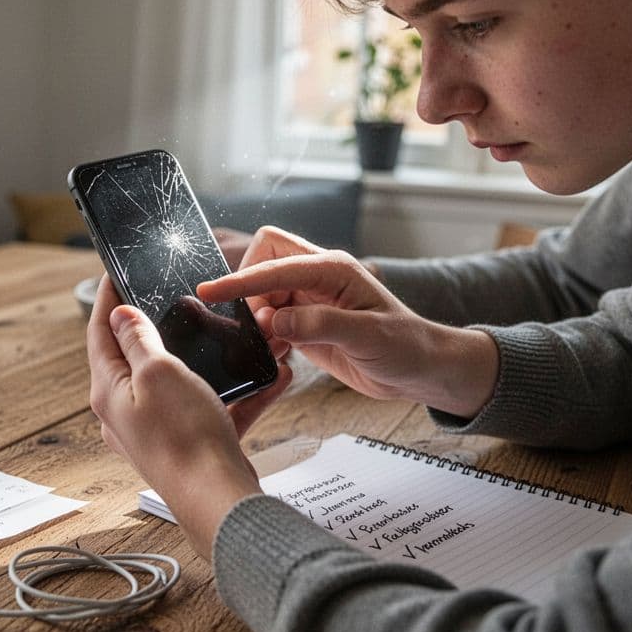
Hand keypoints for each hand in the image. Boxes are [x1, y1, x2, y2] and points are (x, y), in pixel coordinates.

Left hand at [86, 276, 292, 559]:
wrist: (218, 499)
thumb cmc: (184, 438)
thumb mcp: (158, 373)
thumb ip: (138, 339)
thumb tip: (119, 314)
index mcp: (110, 390)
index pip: (101, 333)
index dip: (107, 299)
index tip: (114, 271)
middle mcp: (128, 411)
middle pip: (140, 355)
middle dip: (164, 325)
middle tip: (174, 295)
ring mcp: (159, 429)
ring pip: (185, 380)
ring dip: (213, 357)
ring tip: (235, 334)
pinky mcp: (191, 442)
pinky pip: (216, 406)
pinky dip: (241, 391)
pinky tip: (271, 377)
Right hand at [198, 226, 497, 417]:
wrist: (421, 370)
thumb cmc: (405, 346)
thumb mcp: (367, 335)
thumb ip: (320, 326)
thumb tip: (275, 321)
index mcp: (332, 268)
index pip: (274, 264)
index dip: (240, 279)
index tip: (210, 292)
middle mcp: (317, 277)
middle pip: (262, 261)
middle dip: (249, 291)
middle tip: (261, 327)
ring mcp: (310, 300)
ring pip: (262, 293)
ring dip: (257, 317)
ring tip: (274, 345)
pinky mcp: (306, 322)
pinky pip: (270, 319)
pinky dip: (265, 335)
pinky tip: (278, 352)